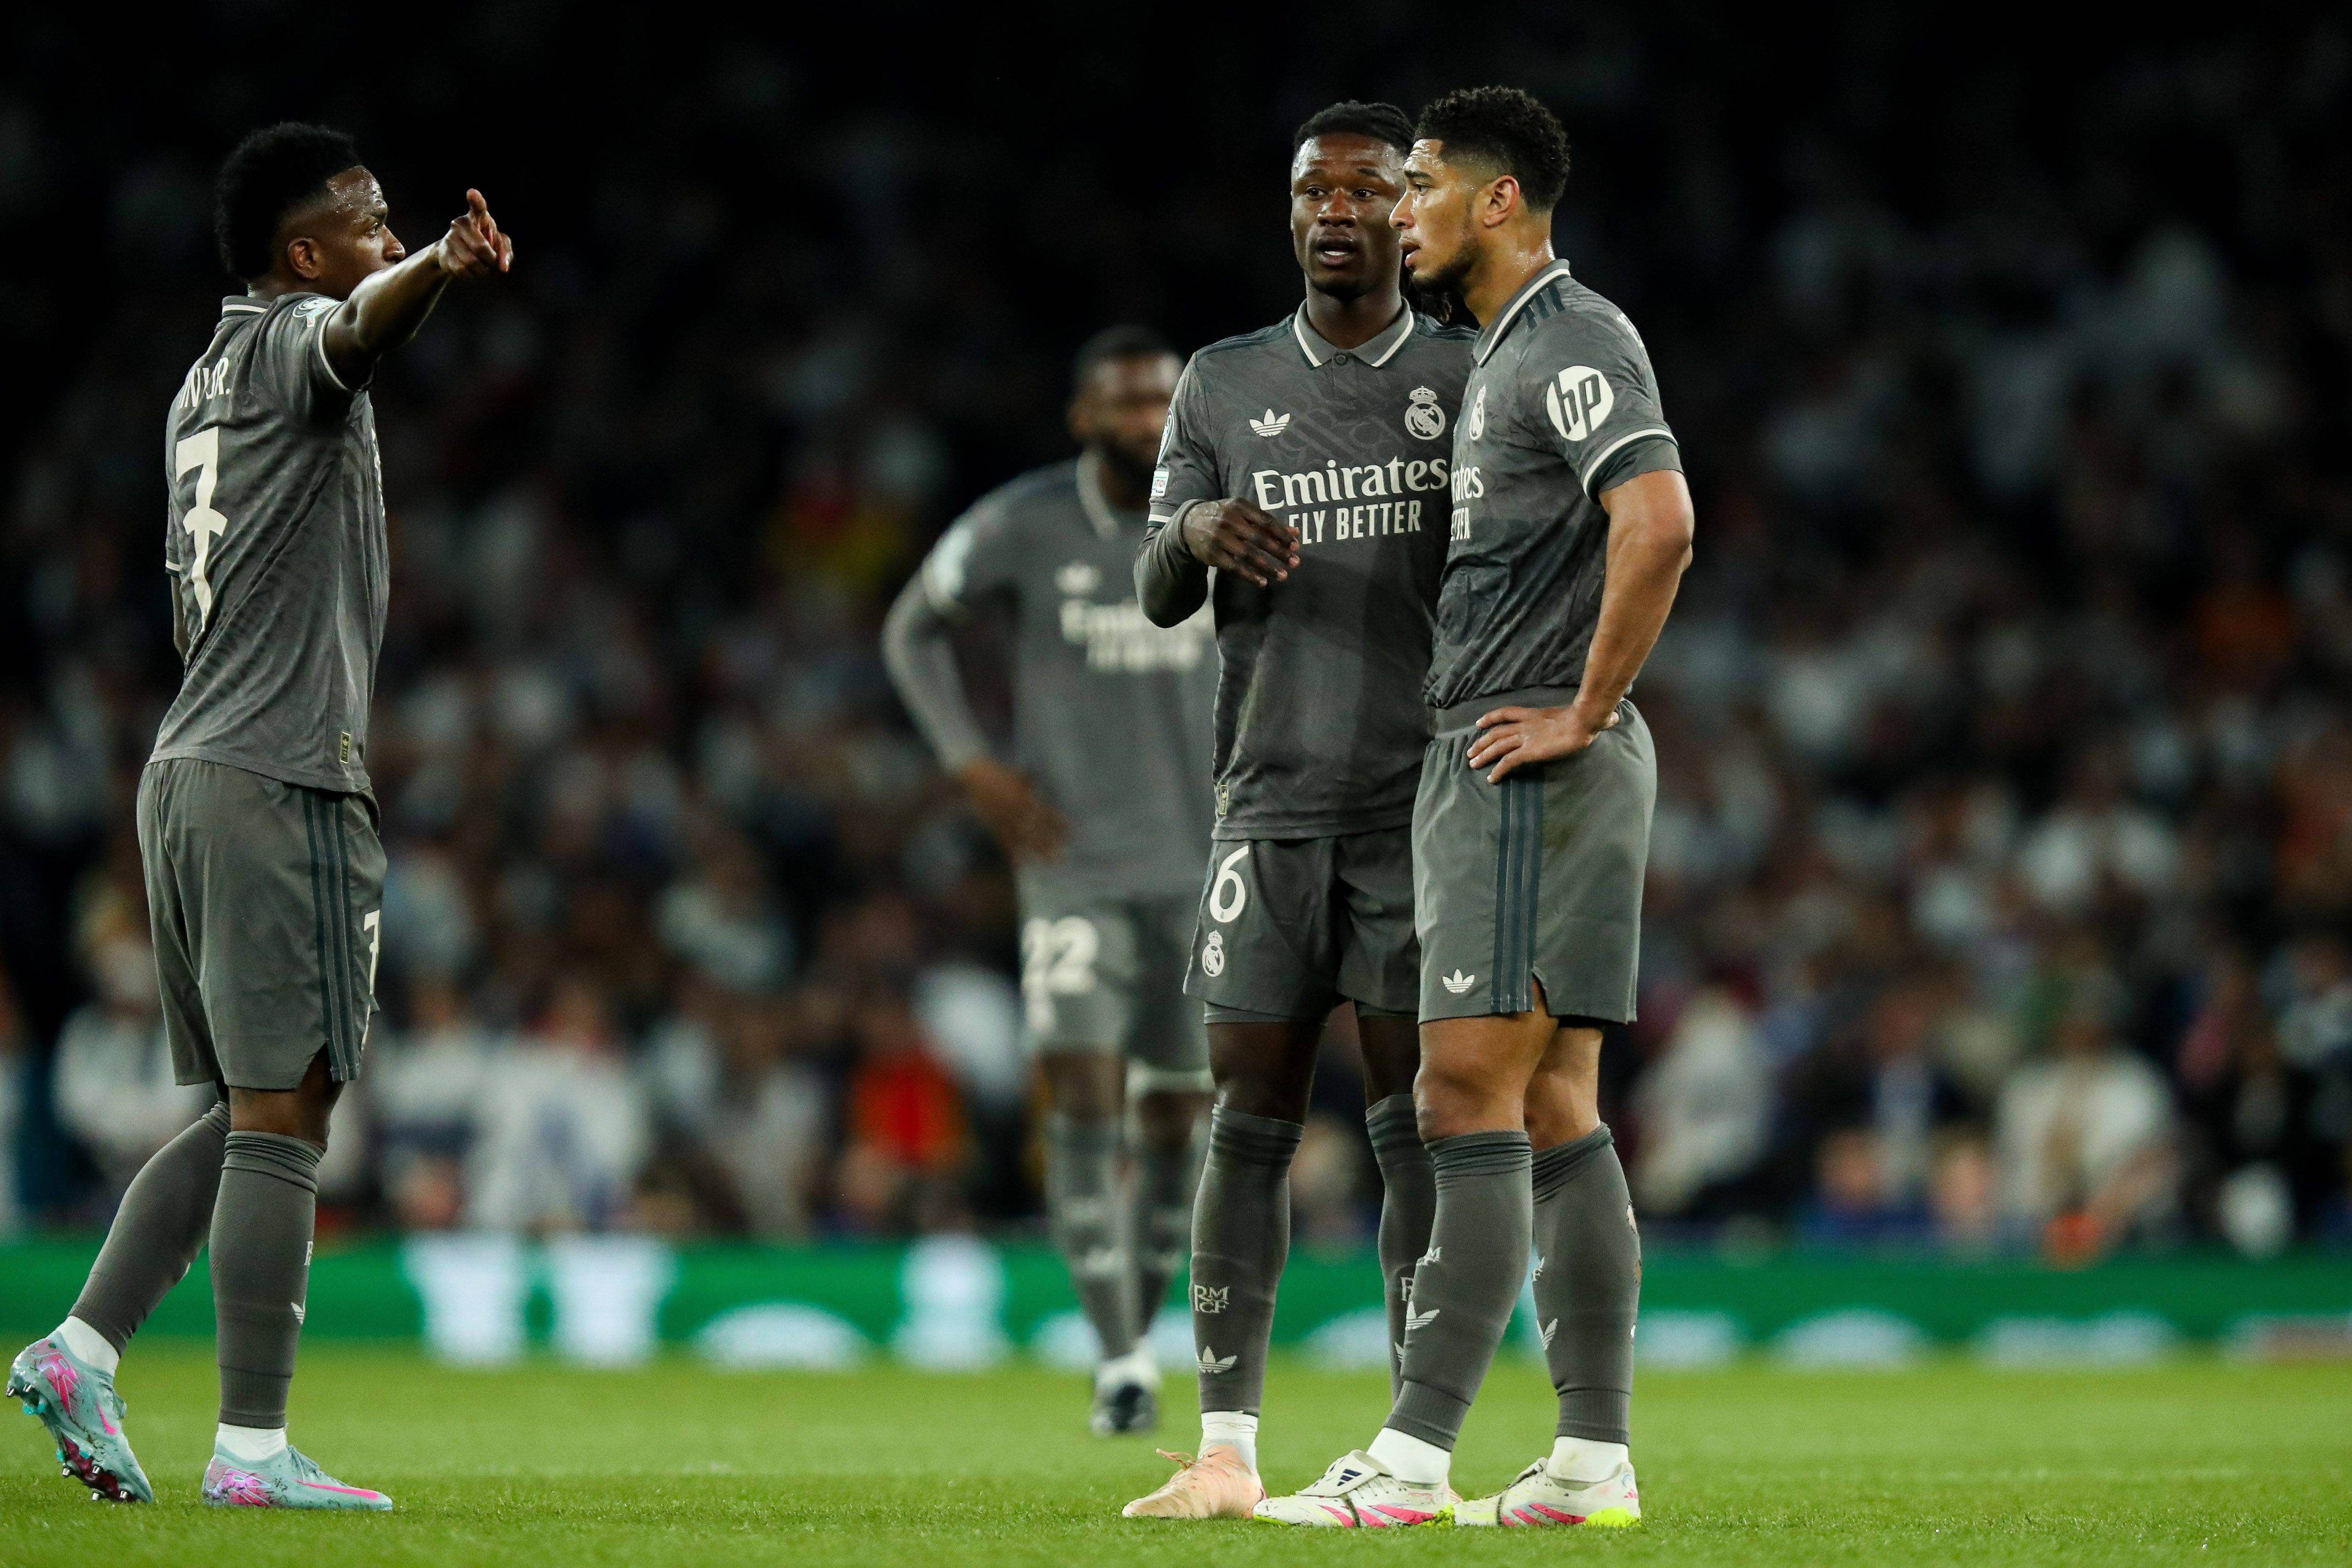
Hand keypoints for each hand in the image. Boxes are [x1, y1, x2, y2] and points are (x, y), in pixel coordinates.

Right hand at [436, 189, 513, 278]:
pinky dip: (472, 276)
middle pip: (481, 248)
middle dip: (491, 260)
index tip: (472, 193)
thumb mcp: (498, 244)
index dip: (475, 200)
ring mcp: (450, 238)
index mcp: (476, 217)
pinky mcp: (444, 254)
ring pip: (472, 262)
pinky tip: (472, 271)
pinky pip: (463, 271)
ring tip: (482, 266)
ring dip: (483, 270)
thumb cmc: (483, 244)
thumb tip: (503, 267)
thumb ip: (506, 251)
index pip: (477, 207)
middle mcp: (459, 224)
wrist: (455, 253)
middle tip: (491, 261)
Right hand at [957, 757, 1066, 861]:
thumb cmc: (994, 773)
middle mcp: (1017, 811)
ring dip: (1036, 853)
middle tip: (1063, 857)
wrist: (971, 777)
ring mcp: (1005, 819)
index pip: (1046, 813)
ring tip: (1048, 864)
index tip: (1072, 834)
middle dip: (1051, 844)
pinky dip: (1013, 854)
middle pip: (1037, 830)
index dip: (1059, 824)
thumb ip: (1025, 782)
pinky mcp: (993, 825)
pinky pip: (1005, 842)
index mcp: (1024, 797)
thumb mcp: (1013, 774)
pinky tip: (1021, 865)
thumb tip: (1034, 781)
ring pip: (1023, 840)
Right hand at [1178, 498, 1298, 585]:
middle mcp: (1229, 520)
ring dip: (1268, 567)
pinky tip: (1263, 582)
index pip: (1266, 520)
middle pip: (1259, 538)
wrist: (1189, 523)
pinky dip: (1250, 576)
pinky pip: (1235, 567)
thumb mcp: (1243, 512)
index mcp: (1239, 506)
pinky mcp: (1213, 554)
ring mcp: (1219, 538)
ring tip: (1283, 576)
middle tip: (1295, 562)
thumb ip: (1267, 522)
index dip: (1282, 534)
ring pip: (1248, 555)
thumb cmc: (1223, 516)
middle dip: (1279, 552)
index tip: (1296, 546)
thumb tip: (1295, 534)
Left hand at [1465, 701, 1617, 781]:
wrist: (1583, 720)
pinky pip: (1507, 762)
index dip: (1491, 718)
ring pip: (1497, 746)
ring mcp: (1526, 738)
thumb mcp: (1583, 715)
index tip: (1479, 723)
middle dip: (1481, 742)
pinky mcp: (1529, 751)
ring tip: (1472, 764)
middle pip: (1496, 732)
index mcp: (1534, 715)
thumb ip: (1593, 717)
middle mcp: (1525, 725)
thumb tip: (1613, 717)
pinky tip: (1491, 779)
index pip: (1506, 713)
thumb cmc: (1585, 716)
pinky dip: (1497, 771)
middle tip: (1470, 752)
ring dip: (1483, 756)